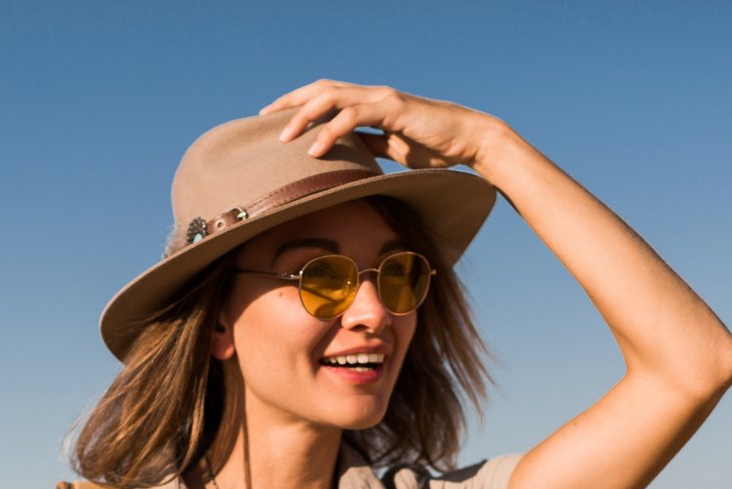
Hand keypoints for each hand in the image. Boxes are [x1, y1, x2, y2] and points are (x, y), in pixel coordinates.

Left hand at [259, 80, 506, 170]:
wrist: (469, 141)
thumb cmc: (434, 147)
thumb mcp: (392, 150)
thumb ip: (369, 146)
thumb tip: (345, 157)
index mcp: (369, 103)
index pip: (325, 95)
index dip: (297, 104)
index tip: (273, 121)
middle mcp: (371, 95)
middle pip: (319, 89)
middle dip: (289, 103)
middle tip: (263, 121)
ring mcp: (382, 98)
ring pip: (331, 97)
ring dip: (303, 116)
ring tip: (283, 138)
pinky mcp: (393, 108)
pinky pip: (354, 116)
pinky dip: (330, 131)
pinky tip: (316, 150)